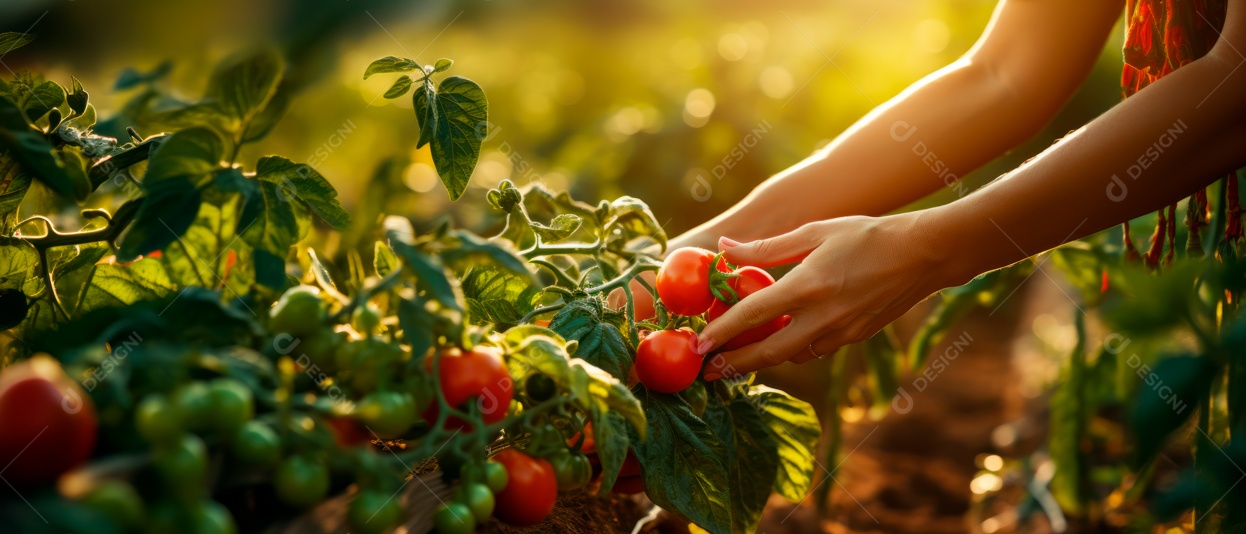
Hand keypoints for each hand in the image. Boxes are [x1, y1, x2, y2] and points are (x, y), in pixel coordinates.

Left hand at [696, 212, 956, 378]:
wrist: (923, 254)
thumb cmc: (867, 234)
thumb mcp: (814, 232)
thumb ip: (766, 247)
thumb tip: (724, 249)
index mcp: (807, 285)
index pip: (752, 315)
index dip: (721, 332)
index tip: (699, 344)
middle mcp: (822, 316)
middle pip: (768, 352)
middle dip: (735, 364)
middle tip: (708, 372)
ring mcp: (841, 331)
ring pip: (791, 356)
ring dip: (762, 360)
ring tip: (736, 359)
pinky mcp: (854, 337)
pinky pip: (814, 350)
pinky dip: (792, 350)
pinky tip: (779, 342)